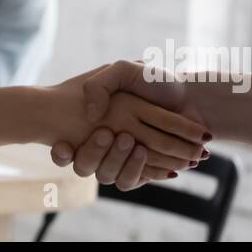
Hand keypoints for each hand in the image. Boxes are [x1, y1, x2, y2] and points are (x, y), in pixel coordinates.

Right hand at [51, 60, 211, 188]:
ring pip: (108, 174)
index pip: (67, 146)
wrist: (192, 99)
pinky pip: (131, 180)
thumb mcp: (123, 71)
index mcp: (96, 122)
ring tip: (134, 143)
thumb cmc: (157, 82)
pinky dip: (139, 169)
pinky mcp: (141, 170)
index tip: (61, 145)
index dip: (60, 152)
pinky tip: (144, 152)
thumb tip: (92, 116)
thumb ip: (100, 85)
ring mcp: (123, 158)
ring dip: (118, 160)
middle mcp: (106, 141)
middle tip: (105, 133)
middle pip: (85, 164)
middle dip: (92, 153)